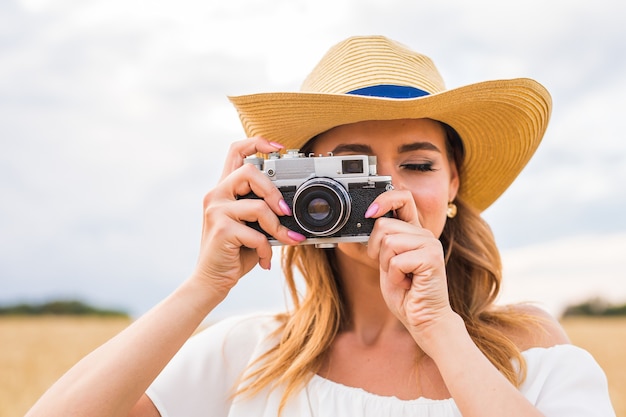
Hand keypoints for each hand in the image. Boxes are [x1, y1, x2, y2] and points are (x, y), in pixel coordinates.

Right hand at [192, 137, 304, 299]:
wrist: (212, 280)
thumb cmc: (234, 253)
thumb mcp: (251, 226)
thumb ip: (263, 211)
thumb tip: (293, 207)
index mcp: (224, 190)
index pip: (236, 152)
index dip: (257, 143)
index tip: (278, 147)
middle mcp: (217, 195)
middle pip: (248, 171)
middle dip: (273, 191)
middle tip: (285, 211)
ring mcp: (216, 211)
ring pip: (258, 206)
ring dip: (277, 228)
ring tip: (285, 241)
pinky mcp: (221, 230)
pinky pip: (256, 234)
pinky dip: (266, 250)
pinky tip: (265, 260)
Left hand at [365, 190, 456, 352]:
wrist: (424, 319)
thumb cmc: (405, 293)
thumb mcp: (386, 262)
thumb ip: (380, 241)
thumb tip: (363, 221)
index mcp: (414, 231)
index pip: (402, 197)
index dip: (383, 200)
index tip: (369, 213)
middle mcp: (424, 234)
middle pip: (383, 225)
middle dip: (377, 251)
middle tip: (392, 269)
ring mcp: (430, 244)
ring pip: (388, 242)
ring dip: (387, 265)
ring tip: (402, 277)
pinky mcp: (431, 258)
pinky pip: (395, 260)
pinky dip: (395, 277)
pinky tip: (408, 284)